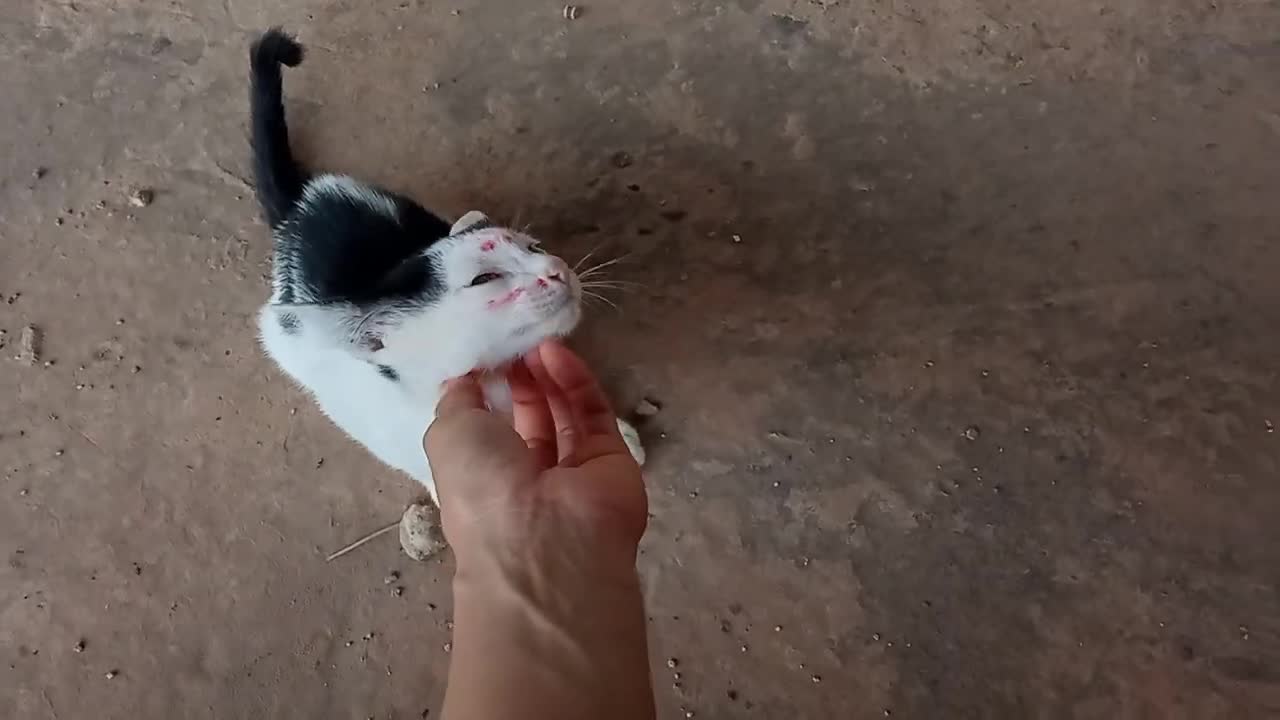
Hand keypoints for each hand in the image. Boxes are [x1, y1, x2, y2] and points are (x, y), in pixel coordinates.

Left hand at [424, 340, 647, 577]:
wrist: (546, 539)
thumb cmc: (482, 489)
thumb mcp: (447, 434)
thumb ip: (457, 399)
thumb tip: (464, 378)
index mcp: (483, 482)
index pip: (487, 433)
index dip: (486, 392)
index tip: (483, 355)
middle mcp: (528, 480)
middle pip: (528, 420)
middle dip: (519, 380)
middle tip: (513, 343)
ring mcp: (574, 471)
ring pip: (564, 414)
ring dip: (547, 376)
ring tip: (534, 342)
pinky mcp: (612, 459)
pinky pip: (593, 413)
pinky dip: (576, 380)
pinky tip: (555, 352)